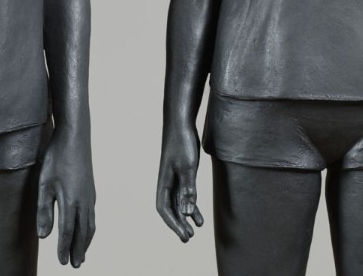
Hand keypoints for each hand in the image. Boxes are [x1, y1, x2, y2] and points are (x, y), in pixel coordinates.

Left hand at [36, 131, 95, 267]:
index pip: (67, 232)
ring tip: (81, 253)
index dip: (64, 249)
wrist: (75, 136)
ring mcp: (90, 195)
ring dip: (86, 241)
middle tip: (75, 265)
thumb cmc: (57, 158)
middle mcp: (84, 201)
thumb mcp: (44, 183)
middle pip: (82, 232)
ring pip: (90, 225)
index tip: (62, 263)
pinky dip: (90, 228)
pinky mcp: (91, 189)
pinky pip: (92, 215)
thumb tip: (44, 236)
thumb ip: (44, 210)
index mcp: (71, 202)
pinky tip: (86, 228)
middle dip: (78, 250)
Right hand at [156, 122, 203, 241]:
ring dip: (185, 217)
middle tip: (188, 239)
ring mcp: (175, 178)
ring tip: (195, 232)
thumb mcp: (187, 167)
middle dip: (178, 225)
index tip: (183, 235)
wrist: (181, 123)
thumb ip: (188, 190)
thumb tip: (187, 213)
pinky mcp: (183, 174)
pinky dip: (192, 206)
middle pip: (171, 209)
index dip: (172, 224)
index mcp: (163, 182)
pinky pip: (185, 195)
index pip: (164, 208)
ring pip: (178, 203)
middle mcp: (167, 183)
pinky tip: (199, 216)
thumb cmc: (182, 143)